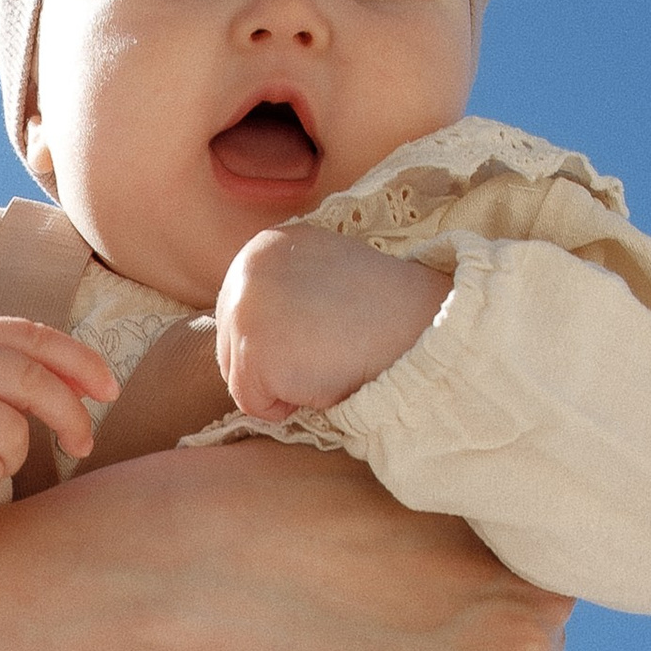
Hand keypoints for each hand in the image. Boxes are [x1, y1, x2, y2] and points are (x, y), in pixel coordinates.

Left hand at [216, 223, 447, 423]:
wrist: (418, 325)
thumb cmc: (382, 312)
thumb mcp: (322, 275)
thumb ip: (285, 289)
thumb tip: (264, 324)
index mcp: (266, 244)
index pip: (243, 316)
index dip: (284, 341)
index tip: (324, 334)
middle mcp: (246, 267)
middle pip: (232, 347)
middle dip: (277, 364)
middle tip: (329, 349)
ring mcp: (245, 308)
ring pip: (241, 378)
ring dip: (285, 385)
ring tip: (328, 359)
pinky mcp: (252, 350)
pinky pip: (254, 404)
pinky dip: (288, 406)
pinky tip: (324, 377)